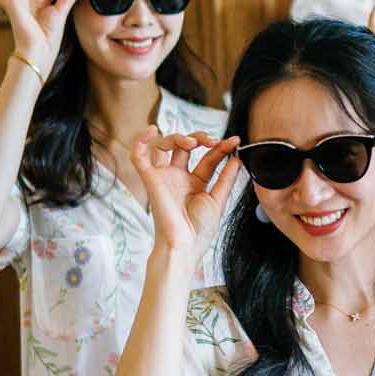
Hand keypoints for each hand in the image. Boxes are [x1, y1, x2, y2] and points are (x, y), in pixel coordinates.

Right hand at [133, 129, 239, 264]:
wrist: (184, 245)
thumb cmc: (200, 230)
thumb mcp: (218, 200)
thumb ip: (227, 179)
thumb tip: (236, 159)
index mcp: (195, 183)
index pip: (208, 158)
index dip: (221, 148)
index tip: (235, 141)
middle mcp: (178, 177)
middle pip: (185, 146)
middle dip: (200, 138)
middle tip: (214, 141)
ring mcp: (163, 177)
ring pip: (164, 145)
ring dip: (179, 137)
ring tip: (194, 142)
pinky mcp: (149, 179)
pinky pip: (138, 156)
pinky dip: (141, 141)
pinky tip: (152, 130)